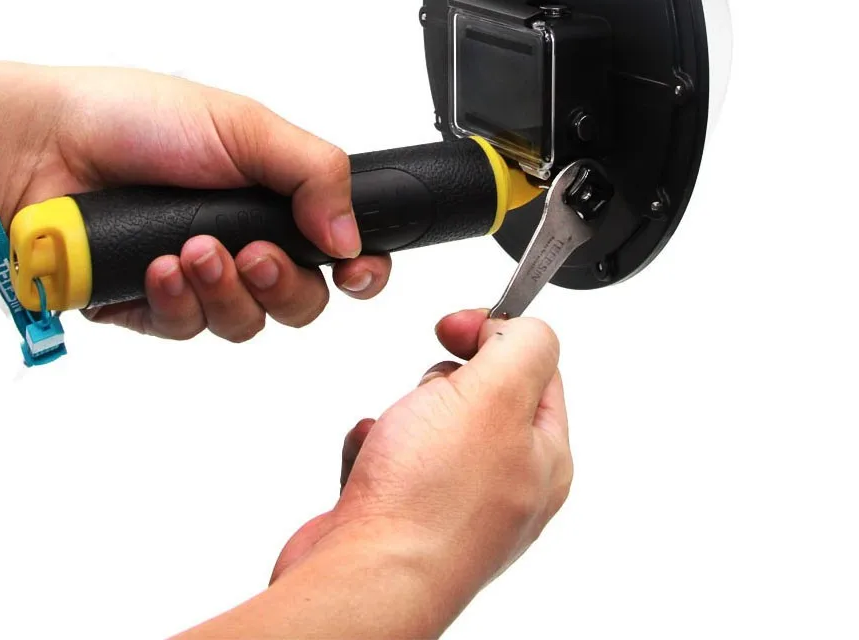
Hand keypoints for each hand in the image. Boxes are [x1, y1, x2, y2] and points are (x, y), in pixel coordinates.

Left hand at [0, 64, 390, 337]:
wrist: (44, 144)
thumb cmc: (136, 118)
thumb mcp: (244, 126)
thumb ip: (314, 172)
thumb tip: (353, 234)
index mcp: (273, 197)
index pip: (340, 250)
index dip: (360, 271)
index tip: (354, 272)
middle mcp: (243, 240)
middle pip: (300, 301)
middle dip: (282, 284)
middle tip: (254, 252)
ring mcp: (197, 277)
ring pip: (245, 323)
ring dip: (224, 291)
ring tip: (190, 249)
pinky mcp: (151, 305)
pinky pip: (186, 329)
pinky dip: (175, 301)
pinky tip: (155, 268)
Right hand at [270, 309, 570, 625]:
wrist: (361, 581)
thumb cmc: (427, 504)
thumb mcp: (495, 393)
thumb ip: (521, 345)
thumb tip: (519, 327)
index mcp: (545, 457)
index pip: (537, 367)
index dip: (494, 335)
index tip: (456, 330)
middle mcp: (508, 484)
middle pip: (477, 392)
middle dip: (439, 384)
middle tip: (428, 403)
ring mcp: (458, 503)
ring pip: (428, 421)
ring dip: (400, 416)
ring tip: (394, 443)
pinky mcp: (408, 516)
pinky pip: (391, 455)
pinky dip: (372, 449)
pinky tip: (369, 467)